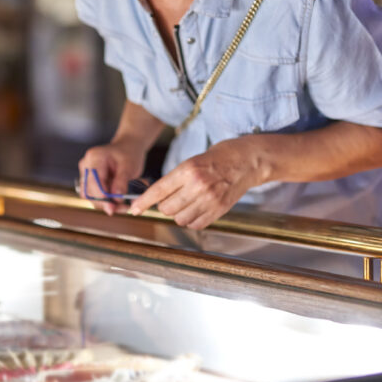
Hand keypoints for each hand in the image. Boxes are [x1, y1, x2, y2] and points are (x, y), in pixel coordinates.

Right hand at [78, 139, 146, 215]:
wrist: (126, 148)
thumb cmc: (128, 154)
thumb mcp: (129, 166)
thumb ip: (121, 182)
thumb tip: (116, 199)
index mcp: (94, 157)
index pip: (93, 181)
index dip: (102, 197)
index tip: (114, 207)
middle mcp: (86, 165)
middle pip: (88, 191)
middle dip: (105, 203)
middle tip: (122, 208)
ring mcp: (85, 173)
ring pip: (90, 196)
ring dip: (106, 204)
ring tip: (123, 207)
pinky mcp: (88, 181)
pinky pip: (94, 195)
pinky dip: (105, 201)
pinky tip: (117, 203)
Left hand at [128, 138, 258, 228]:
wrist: (246, 160)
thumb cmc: (218, 157)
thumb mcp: (192, 161)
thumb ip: (175, 179)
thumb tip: (157, 197)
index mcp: (188, 170)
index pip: (158, 190)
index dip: (143, 202)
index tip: (134, 209)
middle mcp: (198, 186)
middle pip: (167, 208)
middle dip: (164, 206)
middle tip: (171, 199)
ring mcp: (210, 199)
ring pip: (180, 219)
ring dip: (178, 214)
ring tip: (187, 202)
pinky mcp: (219, 210)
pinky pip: (196, 224)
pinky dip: (192, 220)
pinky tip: (197, 208)